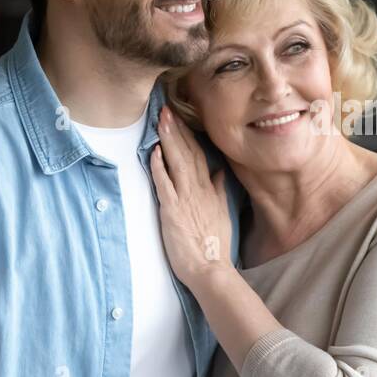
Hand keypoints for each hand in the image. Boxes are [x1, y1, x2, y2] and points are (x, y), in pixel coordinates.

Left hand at [148, 105, 233, 287]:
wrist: (210, 268)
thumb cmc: (214, 245)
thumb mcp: (222, 213)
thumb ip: (219, 191)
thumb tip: (220, 173)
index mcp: (210, 190)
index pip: (199, 154)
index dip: (188, 134)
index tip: (180, 118)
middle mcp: (199, 190)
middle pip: (187, 152)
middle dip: (176, 129)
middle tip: (166, 108)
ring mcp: (186, 199)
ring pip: (177, 162)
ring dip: (168, 140)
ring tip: (160, 120)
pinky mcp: (172, 210)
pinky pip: (165, 184)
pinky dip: (160, 167)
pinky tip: (155, 152)